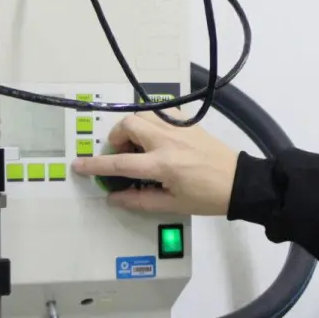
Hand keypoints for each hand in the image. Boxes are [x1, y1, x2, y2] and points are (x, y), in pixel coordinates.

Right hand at [72, 112, 241, 215]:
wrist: (239, 182)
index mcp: (163, 165)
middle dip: (116, 138)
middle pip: (128, 125)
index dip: (96, 164)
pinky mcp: (188, 122)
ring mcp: (178, 128)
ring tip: (138, 146)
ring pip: (142, 114)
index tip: (79, 165)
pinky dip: (151, 121)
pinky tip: (156, 138)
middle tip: (121, 155)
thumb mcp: (172, 205)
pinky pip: (161, 112)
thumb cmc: (207, 197)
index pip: (120, 163)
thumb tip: (113, 197)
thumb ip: (139, 200)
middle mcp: (167, 141)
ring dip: (132, 127)